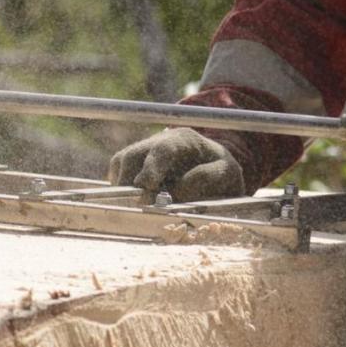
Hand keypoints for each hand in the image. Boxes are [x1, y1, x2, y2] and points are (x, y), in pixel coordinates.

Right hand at [107, 128, 246, 201]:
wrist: (216, 172)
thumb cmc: (223, 173)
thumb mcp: (228, 173)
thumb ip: (207, 177)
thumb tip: (176, 191)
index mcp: (185, 139)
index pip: (163, 149)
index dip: (152, 168)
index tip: (145, 186)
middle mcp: (161, 141)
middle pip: (133, 155)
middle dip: (131, 181)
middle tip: (140, 204)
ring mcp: (146, 152)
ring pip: (121, 164)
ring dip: (124, 187)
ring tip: (137, 206)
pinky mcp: (135, 166)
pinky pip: (117, 174)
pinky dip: (121, 188)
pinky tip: (133, 202)